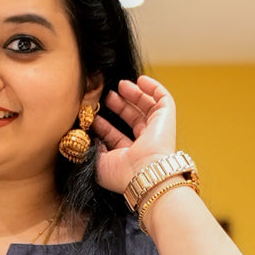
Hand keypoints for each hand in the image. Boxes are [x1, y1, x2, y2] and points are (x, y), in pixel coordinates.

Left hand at [91, 76, 178, 196]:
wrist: (143, 173)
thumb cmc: (121, 174)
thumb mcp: (98, 163)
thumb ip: (91, 148)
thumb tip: (88, 134)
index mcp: (128, 157)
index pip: (116, 137)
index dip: (105, 125)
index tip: (93, 115)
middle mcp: (144, 144)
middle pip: (131, 120)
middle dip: (119, 106)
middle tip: (107, 96)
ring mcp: (156, 131)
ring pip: (146, 107)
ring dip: (133, 94)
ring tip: (120, 85)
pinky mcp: (166, 118)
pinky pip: (162, 98)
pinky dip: (153, 87)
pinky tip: (140, 80)